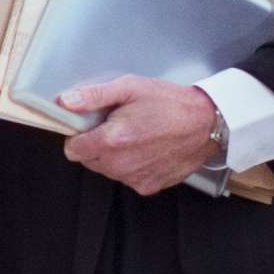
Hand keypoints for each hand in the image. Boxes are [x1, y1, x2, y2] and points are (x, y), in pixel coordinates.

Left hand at [57, 76, 222, 195]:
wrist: (207, 124)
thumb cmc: (170, 103)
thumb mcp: (130, 87)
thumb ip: (94, 96)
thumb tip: (65, 102)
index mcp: (112, 141)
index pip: (73, 150)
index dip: (79, 136)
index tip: (91, 126)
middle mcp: (121, 165)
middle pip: (89, 160)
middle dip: (96, 144)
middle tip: (117, 126)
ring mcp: (135, 178)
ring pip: (107, 170)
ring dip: (113, 156)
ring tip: (135, 136)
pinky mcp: (149, 186)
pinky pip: (127, 178)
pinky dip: (131, 166)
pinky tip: (146, 149)